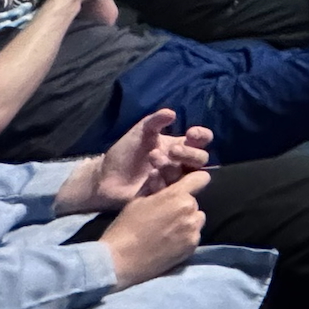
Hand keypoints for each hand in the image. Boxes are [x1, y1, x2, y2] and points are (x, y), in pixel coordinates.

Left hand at [60, 108, 212, 212]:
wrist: (106, 177)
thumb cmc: (125, 153)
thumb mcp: (140, 132)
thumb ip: (155, 121)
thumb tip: (172, 112)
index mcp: (179, 146)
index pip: (201, 140)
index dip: (202, 136)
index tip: (191, 133)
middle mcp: (180, 163)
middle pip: (200, 159)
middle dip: (189, 153)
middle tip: (172, 150)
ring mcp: (174, 181)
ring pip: (188, 174)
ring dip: (173, 165)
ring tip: (153, 159)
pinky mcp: (165, 195)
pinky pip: (173, 190)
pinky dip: (162, 181)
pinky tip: (150, 177)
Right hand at [99, 173, 208, 287]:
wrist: (120, 261)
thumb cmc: (126, 228)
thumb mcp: (138, 201)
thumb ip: (155, 187)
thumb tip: (160, 174)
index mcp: (177, 196)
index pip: (201, 178)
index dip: (194, 181)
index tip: (187, 186)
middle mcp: (190, 211)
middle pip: (195, 202)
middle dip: (183, 205)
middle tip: (167, 214)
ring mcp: (193, 231)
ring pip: (197, 219)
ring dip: (188, 220)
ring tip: (169, 230)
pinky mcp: (192, 247)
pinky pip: (195, 235)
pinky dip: (186, 236)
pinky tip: (170, 242)